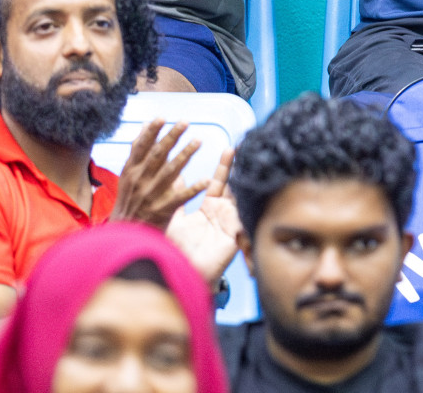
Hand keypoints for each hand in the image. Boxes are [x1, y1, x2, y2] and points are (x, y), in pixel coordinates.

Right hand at [110, 120, 208, 229]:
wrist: (125, 235)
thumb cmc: (129, 202)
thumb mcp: (128, 176)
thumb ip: (137, 151)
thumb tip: (144, 126)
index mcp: (131, 172)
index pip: (141, 148)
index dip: (151, 132)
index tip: (161, 118)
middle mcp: (140, 181)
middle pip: (157, 156)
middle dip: (171, 138)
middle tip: (185, 122)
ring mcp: (152, 195)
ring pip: (170, 172)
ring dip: (184, 155)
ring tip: (198, 141)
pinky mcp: (163, 210)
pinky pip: (181, 198)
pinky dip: (193, 189)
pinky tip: (206, 180)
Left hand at [165, 149, 240, 286]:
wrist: (182, 275)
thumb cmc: (177, 252)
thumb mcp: (174, 219)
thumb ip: (176, 198)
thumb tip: (172, 176)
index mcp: (209, 210)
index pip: (218, 182)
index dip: (224, 166)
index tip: (230, 148)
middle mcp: (222, 214)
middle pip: (232, 185)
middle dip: (235, 167)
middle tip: (238, 147)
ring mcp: (231, 223)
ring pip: (240, 197)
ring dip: (244, 180)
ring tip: (249, 161)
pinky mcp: (235, 234)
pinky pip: (243, 215)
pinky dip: (247, 202)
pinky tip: (250, 188)